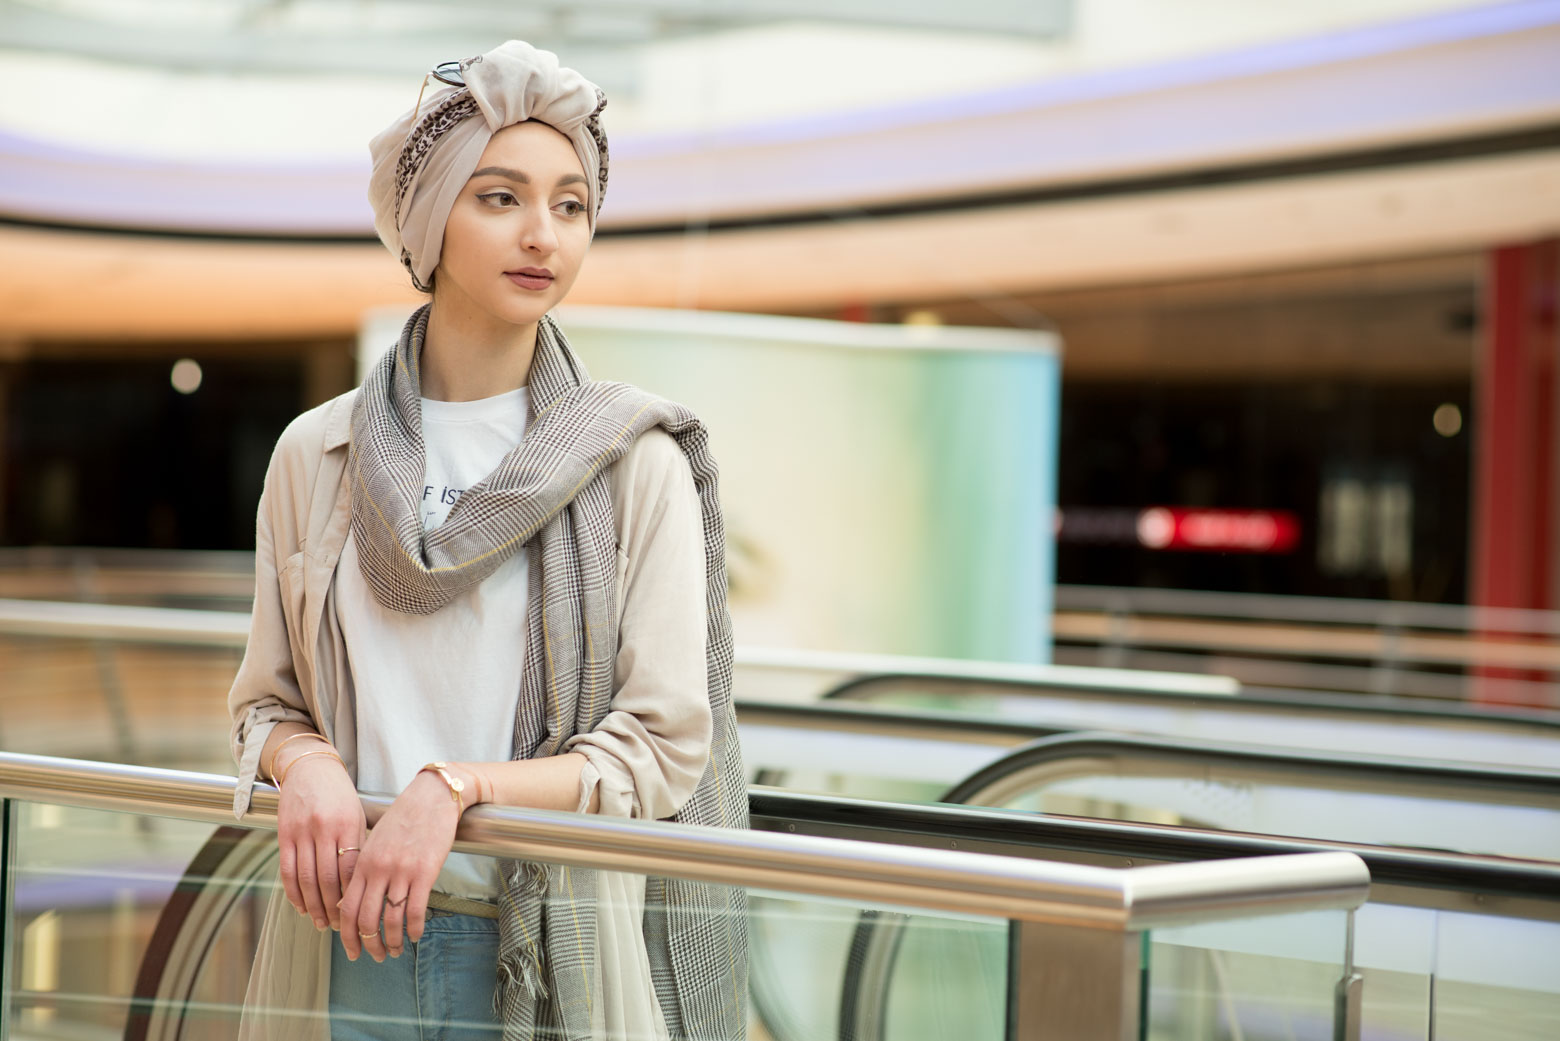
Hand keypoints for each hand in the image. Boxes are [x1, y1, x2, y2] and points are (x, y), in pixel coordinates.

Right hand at [275, 750, 364, 933]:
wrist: (310, 767)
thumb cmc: (339, 794)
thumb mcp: (357, 815)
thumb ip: (358, 845)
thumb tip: (363, 884)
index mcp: (348, 824)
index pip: (350, 868)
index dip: (351, 895)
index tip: (357, 913)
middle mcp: (324, 828)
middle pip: (327, 878)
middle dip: (332, 907)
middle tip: (339, 927)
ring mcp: (302, 831)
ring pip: (306, 878)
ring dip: (313, 905)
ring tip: (321, 923)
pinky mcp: (283, 834)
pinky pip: (287, 870)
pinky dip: (293, 893)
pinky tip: (301, 907)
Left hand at [336, 768, 464, 962]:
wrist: (433, 796)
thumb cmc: (405, 817)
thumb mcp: (376, 841)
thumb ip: (363, 870)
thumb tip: (350, 902)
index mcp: (363, 862)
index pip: (346, 909)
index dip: (347, 935)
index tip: (352, 950)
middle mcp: (378, 870)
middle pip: (366, 919)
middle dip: (369, 945)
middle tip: (376, 956)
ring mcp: (401, 872)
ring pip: (391, 919)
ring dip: (393, 941)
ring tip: (397, 950)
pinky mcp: (425, 872)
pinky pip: (416, 910)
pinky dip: (414, 929)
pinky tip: (416, 935)